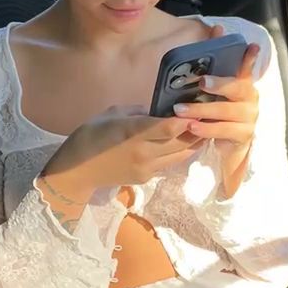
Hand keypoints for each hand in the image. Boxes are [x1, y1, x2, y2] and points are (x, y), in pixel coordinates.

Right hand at [40, 106, 197, 201]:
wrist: (78, 170)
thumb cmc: (90, 135)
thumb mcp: (112, 114)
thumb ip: (138, 112)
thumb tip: (157, 111)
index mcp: (133, 133)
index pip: (169, 128)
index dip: (187, 120)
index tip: (200, 109)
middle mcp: (144, 152)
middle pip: (181, 143)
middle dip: (198, 131)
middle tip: (209, 118)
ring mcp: (147, 168)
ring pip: (180, 156)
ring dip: (193, 143)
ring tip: (204, 130)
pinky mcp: (147, 178)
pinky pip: (168, 164)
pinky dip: (178, 153)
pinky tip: (183, 143)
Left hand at [171, 42, 260, 196]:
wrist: (228, 147)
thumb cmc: (218, 115)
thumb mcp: (213, 94)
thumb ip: (213, 67)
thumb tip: (216, 30)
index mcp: (243, 84)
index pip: (247, 67)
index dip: (250, 57)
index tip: (251, 46)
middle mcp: (250, 98)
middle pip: (237, 88)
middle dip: (219, 84)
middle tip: (201, 82)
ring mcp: (249, 117)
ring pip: (226, 111)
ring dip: (202, 110)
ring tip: (181, 111)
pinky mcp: (244, 135)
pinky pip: (224, 130)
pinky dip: (206, 129)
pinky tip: (192, 127)